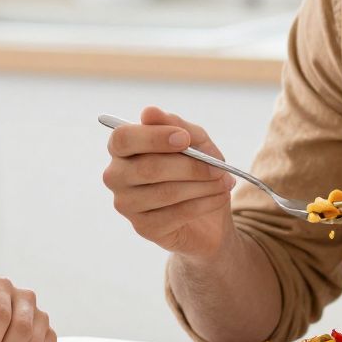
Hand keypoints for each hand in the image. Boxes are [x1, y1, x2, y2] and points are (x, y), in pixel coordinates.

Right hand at [102, 105, 236, 260]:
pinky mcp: (143, 228)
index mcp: (122, 148)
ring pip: (164, 192)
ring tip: (225, 181)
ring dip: (202, 185)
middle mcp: (116, 176)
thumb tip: (149, 112)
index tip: (185, 139)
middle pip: (147, 168)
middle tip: (218, 166)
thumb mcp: (195, 142)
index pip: (123, 138)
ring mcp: (127, 204)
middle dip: (190, 166)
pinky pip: (175, 214)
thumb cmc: (195, 170)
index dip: (153, 137)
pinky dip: (203, 203)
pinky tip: (219, 196)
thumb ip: (177, 126)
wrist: (207, 216)